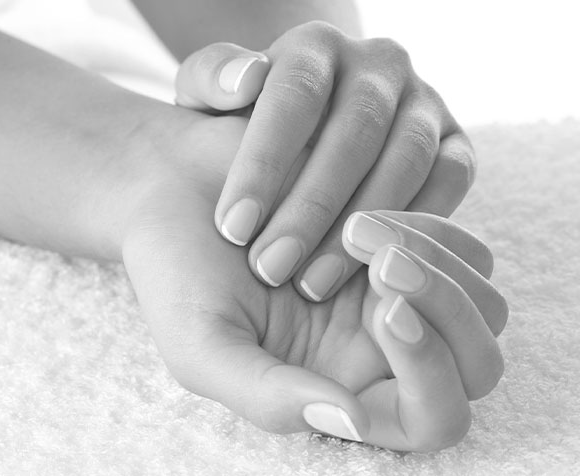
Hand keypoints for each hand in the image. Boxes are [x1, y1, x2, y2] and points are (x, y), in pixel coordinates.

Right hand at [123, 120, 505, 450]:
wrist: (172, 190)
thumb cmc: (178, 274)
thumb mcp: (201, 347)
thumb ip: (266, 397)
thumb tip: (352, 419)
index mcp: (338, 389)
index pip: (431, 418)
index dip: (430, 376)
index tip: (382, 312)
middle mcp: (379, 351)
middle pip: (478, 363)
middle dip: (448, 311)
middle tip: (382, 263)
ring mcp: (397, 295)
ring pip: (483, 301)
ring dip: (438, 264)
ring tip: (359, 227)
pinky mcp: (404, 242)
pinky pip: (462, 246)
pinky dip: (430, 225)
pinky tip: (366, 209)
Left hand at [175, 22, 475, 303]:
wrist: (309, 130)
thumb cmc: (243, 123)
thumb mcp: (210, 99)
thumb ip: (210, 82)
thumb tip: (244, 79)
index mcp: (316, 47)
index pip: (294, 96)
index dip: (263, 164)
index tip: (232, 229)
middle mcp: (379, 64)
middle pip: (354, 132)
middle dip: (310, 208)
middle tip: (269, 269)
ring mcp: (424, 102)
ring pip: (405, 160)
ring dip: (361, 228)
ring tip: (312, 285)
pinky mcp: (456, 142)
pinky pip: (452, 179)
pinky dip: (419, 226)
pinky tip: (372, 271)